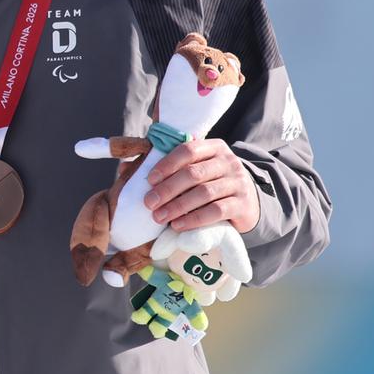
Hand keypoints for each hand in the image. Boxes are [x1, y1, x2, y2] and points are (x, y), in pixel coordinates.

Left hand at [143, 139, 258, 233]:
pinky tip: (178, 225)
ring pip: (204, 193)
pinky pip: (217, 211)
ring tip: (159, 217)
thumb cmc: (211, 184)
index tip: (149, 180)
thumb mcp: (194, 171)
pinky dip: (194, 219)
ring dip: (178, 206)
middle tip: (149, 203)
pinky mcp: (242, 204)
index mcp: (213, 148)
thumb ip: (165, 168)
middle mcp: (228, 161)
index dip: (166, 164)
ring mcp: (238, 182)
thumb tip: (126, 168)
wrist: (247, 203)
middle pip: (194, 173)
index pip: (187, 150)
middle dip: (168, 189)